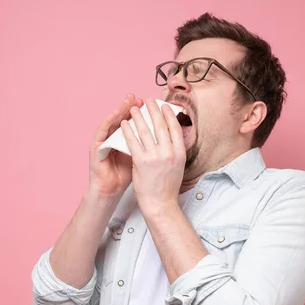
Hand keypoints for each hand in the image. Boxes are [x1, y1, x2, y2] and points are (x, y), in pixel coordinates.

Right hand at [88, 94, 143, 197]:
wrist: (111, 190)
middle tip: (142, 98)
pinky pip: (103, 130)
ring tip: (129, 100)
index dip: (144, 115)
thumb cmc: (127, 176)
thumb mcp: (142, 158)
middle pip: (124, 119)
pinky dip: (110, 120)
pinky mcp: (96, 145)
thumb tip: (166, 136)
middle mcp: (114, 138)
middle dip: (134, 108)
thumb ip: (149, 146)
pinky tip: (117, 114)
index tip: (153, 106)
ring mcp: (104, 141)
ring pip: (113, 121)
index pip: (135, 124)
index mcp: (126, 141)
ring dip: (121, 109)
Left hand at [121, 98, 185, 214]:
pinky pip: (133, 141)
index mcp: (179, 153)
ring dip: (138, 117)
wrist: (160, 203)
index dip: (168, 114)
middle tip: (148, 100)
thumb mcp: (178, 166)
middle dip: (153, 110)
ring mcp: (155, 157)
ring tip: (133, 108)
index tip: (163, 105)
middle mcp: (169, 152)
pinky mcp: (141, 162)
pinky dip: (128, 130)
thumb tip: (174, 135)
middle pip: (160, 125)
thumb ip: (175, 150)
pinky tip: (124, 123)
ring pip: (145, 131)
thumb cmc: (168, 186)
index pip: (175, 128)